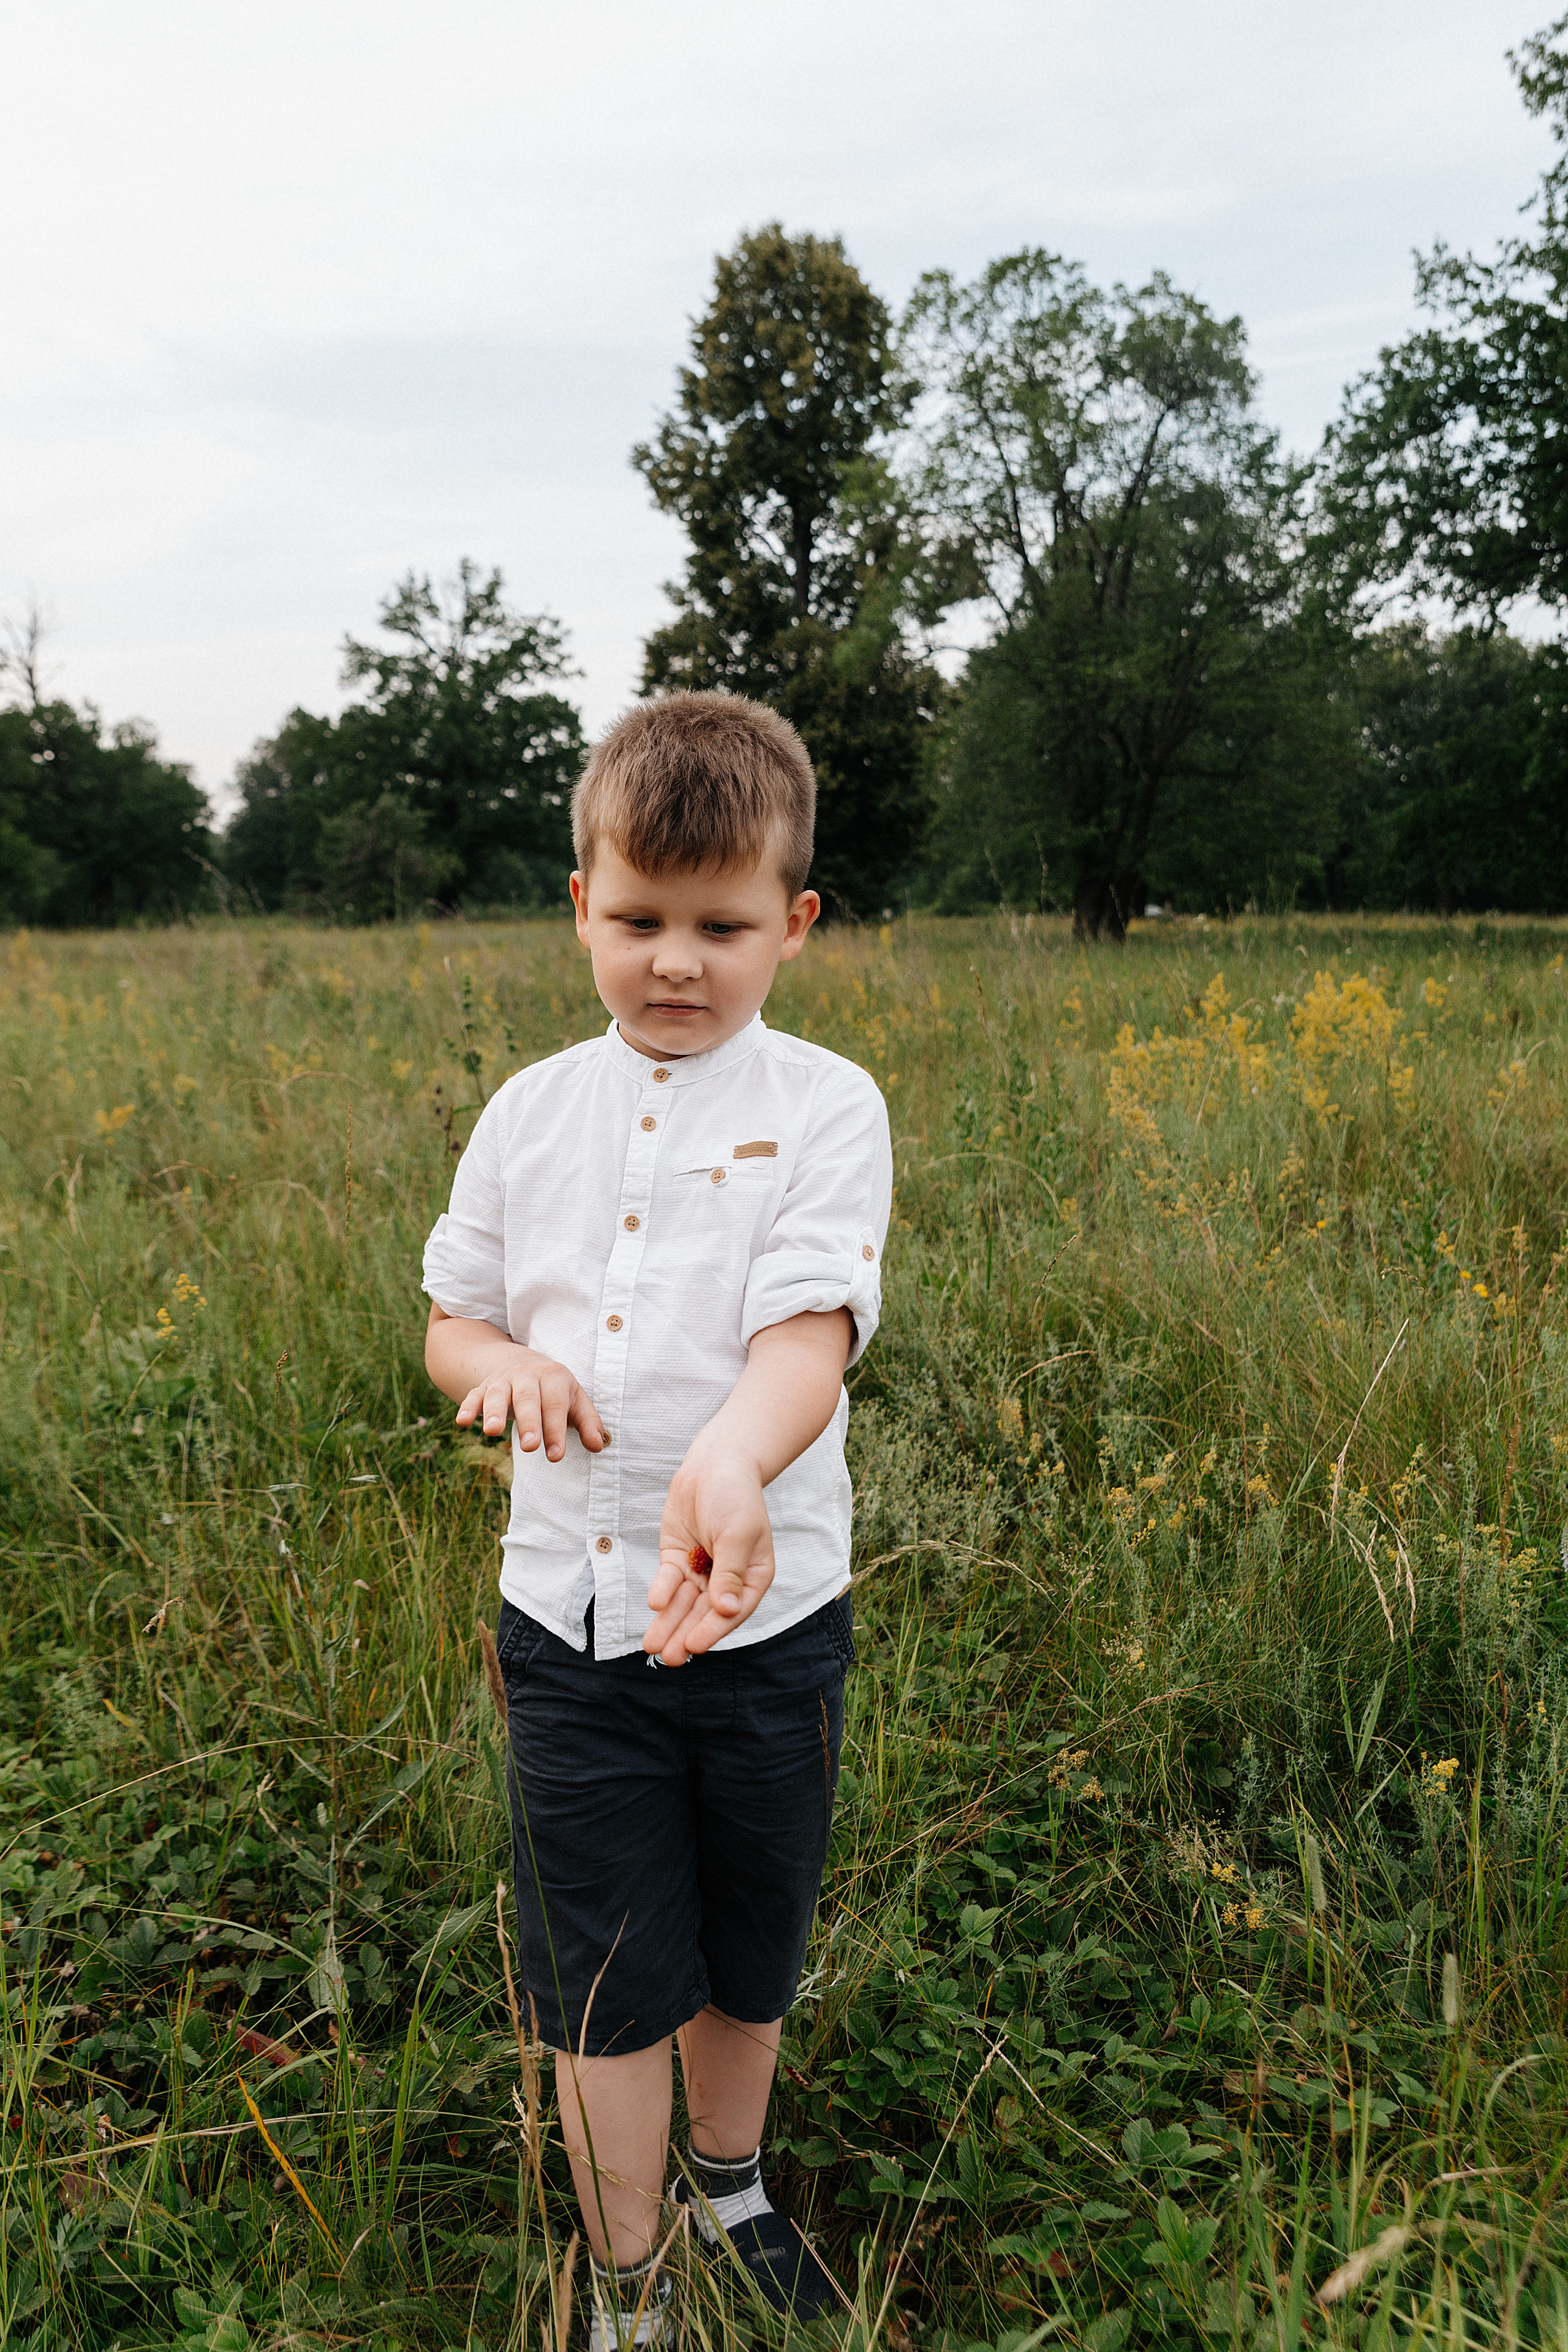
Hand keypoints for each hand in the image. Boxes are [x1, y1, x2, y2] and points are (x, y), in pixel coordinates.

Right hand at [454, 1344, 604, 1461]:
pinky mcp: (484, 1387)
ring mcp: (503, 1380)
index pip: (555, 1405)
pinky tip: (461, 1421)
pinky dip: (467, 1407)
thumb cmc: (556, 1391)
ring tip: (492, 1432)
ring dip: (493, 1413)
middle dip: (528, 1423)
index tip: (555, 1455)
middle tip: (530, 1447)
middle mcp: (527, 1375)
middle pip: (527, 1398)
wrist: (524, 1364)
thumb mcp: (576, 1401)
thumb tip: (598, 1446)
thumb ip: (588, 1423)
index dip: (555, 1430)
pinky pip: (474, 1395)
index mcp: (554, 1377)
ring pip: (497, 1394)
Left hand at [644, 1443, 773, 1664]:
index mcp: (751, 1577)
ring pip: (683, 1603)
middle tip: (668, 1657)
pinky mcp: (678, 1558)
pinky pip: (669, 1580)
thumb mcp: (738, 1533)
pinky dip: (662, 1591)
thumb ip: (729, 1572)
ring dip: (669, 1623)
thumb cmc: (736, 1496)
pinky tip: (656, 1605)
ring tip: (652, 1645)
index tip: (693, 1645)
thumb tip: (726, 1610)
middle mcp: (726, 1579)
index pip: (731, 1611)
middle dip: (685, 1634)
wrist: (714, 1464)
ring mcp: (700, 1569)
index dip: (712, 1629)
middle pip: (703, 1613)